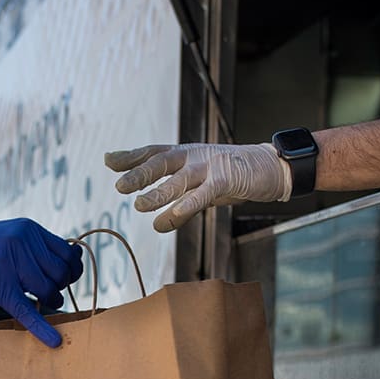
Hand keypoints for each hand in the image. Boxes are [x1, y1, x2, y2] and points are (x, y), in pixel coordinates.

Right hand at [0, 219, 83, 346]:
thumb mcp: (12, 235)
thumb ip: (39, 245)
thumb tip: (75, 257)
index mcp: (29, 229)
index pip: (67, 253)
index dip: (72, 269)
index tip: (66, 278)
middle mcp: (23, 243)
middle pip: (60, 273)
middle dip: (60, 286)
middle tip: (51, 291)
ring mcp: (11, 265)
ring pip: (48, 290)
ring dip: (52, 300)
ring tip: (44, 300)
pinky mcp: (0, 288)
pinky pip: (27, 311)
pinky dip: (42, 328)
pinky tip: (53, 340)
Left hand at [105, 142, 292, 231]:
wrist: (270, 168)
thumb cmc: (233, 177)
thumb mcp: (202, 190)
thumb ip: (179, 206)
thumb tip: (158, 226)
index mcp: (186, 154)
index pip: (154, 152)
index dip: (131, 156)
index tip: (109, 161)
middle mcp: (194, 155)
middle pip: (161, 161)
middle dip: (139, 173)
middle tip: (120, 187)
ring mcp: (210, 166)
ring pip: (179, 179)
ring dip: (158, 192)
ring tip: (139, 205)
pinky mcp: (227, 179)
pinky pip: (204, 193)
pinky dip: (188, 203)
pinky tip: (173, 214)